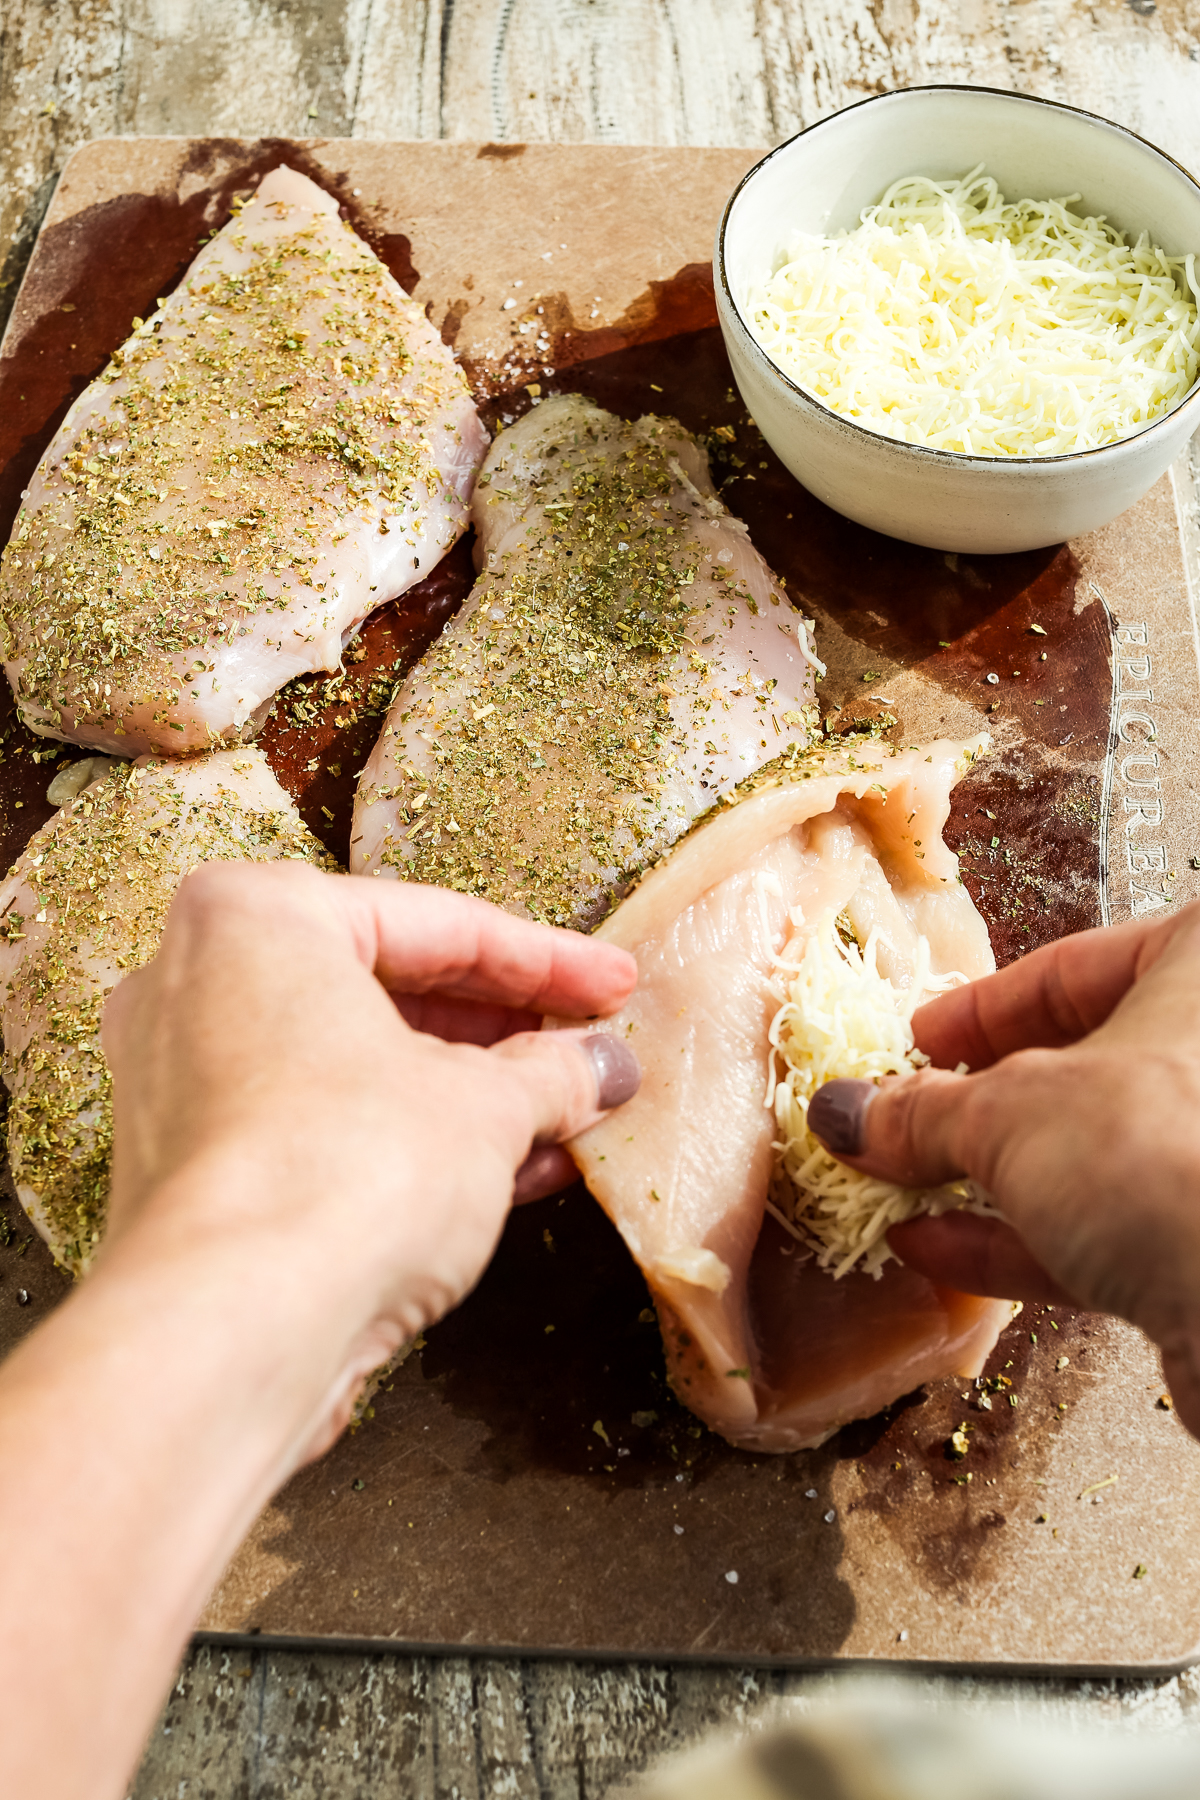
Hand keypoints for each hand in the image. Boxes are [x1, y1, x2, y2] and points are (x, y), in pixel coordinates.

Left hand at [101, 862, 638, 1457]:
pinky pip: (321, 1125)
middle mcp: (198, 980)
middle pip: (390, 988)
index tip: (615, 985)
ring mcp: (181, 1077)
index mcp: (259, 916)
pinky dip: (408, 1140)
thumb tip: (599, 1067)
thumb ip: (552, 1073)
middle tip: (589, 1049)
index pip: (439, 923)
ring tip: (566, 1118)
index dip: (549, 961)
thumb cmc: (347, 1172)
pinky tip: (506, 1173)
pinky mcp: (191, 1168)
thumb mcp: (487, 1107)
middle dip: (504, 1031)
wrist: (236, 1331)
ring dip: (467, 1093)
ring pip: (356, 1064)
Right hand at [805, 902, 1199, 1434]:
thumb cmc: (1160, 1153)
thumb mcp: (1009, 1115)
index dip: (976, 1011)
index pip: (1071, 969)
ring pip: (1092, 1156)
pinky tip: (939, 1248)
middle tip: (900, 1122)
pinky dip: (1022, 1239)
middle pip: (1080, 1066)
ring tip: (899, 1188)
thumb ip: (924, 1113)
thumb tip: (850, 1113)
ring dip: (989, 1178)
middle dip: (977, 1105)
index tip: (913, 1044)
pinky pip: (1109, 1229)